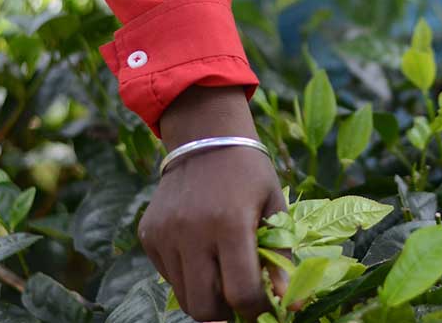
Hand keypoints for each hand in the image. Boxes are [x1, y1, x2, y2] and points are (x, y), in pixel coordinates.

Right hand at [138, 86, 285, 321]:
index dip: (256, 310)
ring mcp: (165, 235)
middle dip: (226, 312)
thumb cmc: (248, 173)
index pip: (241, 293)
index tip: (265, 307)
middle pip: (205, 307)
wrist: (205, 137)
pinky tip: (201, 251)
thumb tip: (293, 304)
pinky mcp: (149, 236)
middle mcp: (192, 232)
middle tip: (240, 298)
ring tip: (222, 273)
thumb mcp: (274, 206)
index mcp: (230, 224)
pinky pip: (168, 276)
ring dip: (206, 295)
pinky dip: (187, 276)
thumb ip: (282, 257)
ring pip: (184, 296)